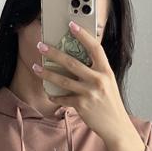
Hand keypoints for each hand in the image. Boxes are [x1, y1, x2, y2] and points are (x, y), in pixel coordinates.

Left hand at [32, 20, 134, 145]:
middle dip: (54, 53)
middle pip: (72, 62)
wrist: (116, 125)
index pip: (95, 47)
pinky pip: (63, 98)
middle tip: (41, 46)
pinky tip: (49, 94)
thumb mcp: (108, 83)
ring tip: (36, 67)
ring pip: (63, 80)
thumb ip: (96, 71)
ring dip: (47, 73)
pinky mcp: (82, 105)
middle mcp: (98, 80)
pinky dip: (55, 96)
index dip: (83, 35)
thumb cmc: (110, 103)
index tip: (71, 25)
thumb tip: (79, 59)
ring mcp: (89, 93)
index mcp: (106, 71)